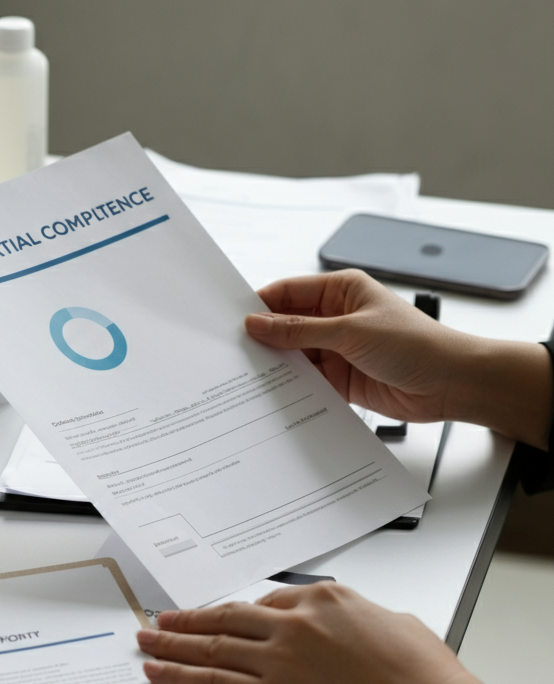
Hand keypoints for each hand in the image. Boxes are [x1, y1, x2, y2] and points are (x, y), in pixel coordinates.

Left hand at [137, 582, 541, 683]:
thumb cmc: (424, 674)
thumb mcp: (394, 622)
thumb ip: (360, 617)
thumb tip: (352, 625)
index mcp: (322, 599)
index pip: (265, 603)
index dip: (234, 615)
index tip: (216, 618)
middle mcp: (293, 623)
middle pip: (226, 618)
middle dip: (187, 621)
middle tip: (160, 622)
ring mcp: (279, 658)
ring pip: (212, 646)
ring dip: (173, 645)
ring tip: (147, 643)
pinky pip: (216, 683)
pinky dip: (182, 676)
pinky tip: (160, 673)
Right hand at [244, 270, 550, 448]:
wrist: (451, 384)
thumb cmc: (417, 345)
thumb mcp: (350, 332)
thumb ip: (299, 330)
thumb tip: (258, 324)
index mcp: (341, 290)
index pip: (288, 293)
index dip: (260, 305)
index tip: (232, 320)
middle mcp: (336, 318)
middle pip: (287, 325)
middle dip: (264, 338)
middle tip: (233, 351)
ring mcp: (337, 349)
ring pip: (294, 354)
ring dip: (277, 365)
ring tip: (248, 374)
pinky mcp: (340, 378)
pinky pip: (306, 380)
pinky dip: (291, 386)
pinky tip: (273, 392)